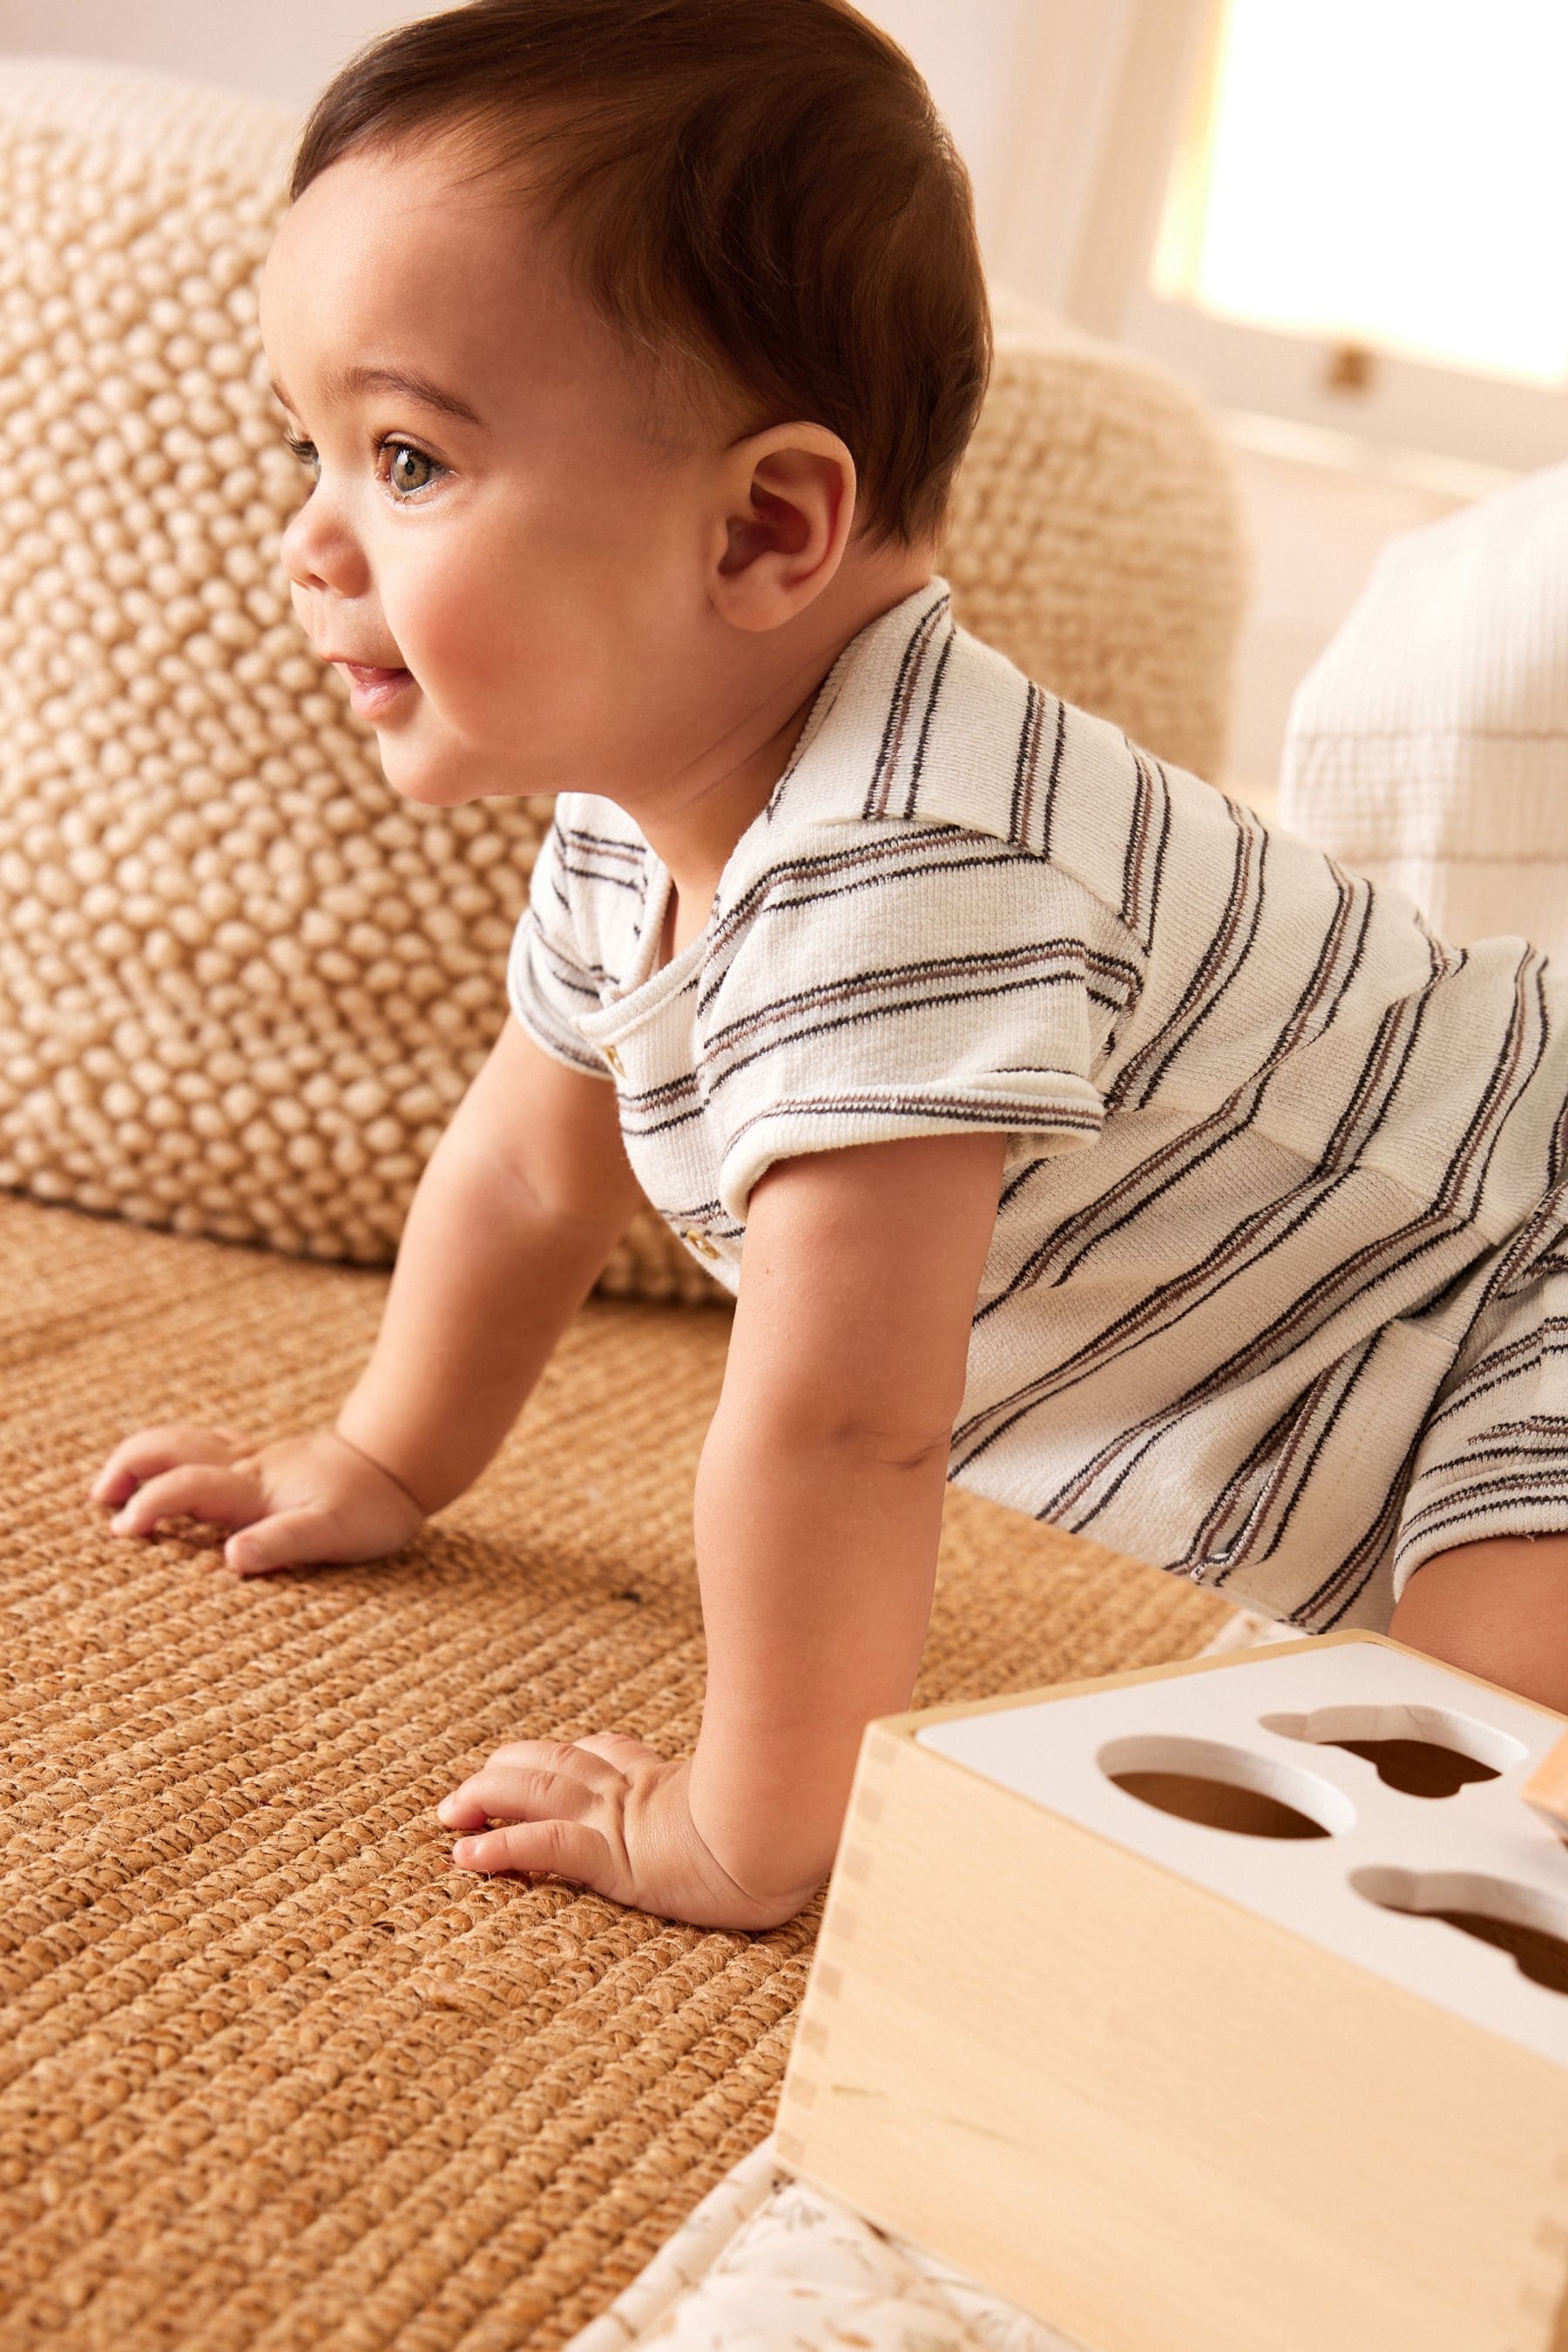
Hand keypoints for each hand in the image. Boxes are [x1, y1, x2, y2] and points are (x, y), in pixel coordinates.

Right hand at [89, 1422, 426, 1576]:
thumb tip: (231, 1559)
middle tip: (100, 1500)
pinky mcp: (262, 1458)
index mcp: (253, 1489)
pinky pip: (205, 1445)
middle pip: (170, 1447)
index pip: (185, 1487)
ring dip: (143, 1456)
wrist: (401, 1463)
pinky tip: (166, 1472)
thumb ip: (282, 1544)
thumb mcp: (333, 1534)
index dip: (148, 1505)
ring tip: (113, 1485)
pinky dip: (172, 1455)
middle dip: (127, 1466)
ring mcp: (252, 1458)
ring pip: (184, 1440)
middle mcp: (244, 1468)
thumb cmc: (369, 1507)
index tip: (122, 1531)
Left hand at [437, 1732, 822, 1930]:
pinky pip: (543, 1845)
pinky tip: (467, 1857)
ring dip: (483, 1798)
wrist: (788, 1835)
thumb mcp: (768, 1803)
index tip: (544, 1766)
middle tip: (468, 1791)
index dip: (568, 1759)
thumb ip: (763, 1788)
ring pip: (532, 1791)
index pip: (605, 1755)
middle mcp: (631, 1791)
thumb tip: (806, 1773)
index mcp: (664, 1781)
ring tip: (449, 1815)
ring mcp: (616, 1819)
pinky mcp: (610, 1854)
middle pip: (552, 1763)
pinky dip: (499, 1848)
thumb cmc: (788, 1822)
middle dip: (504, 1771)